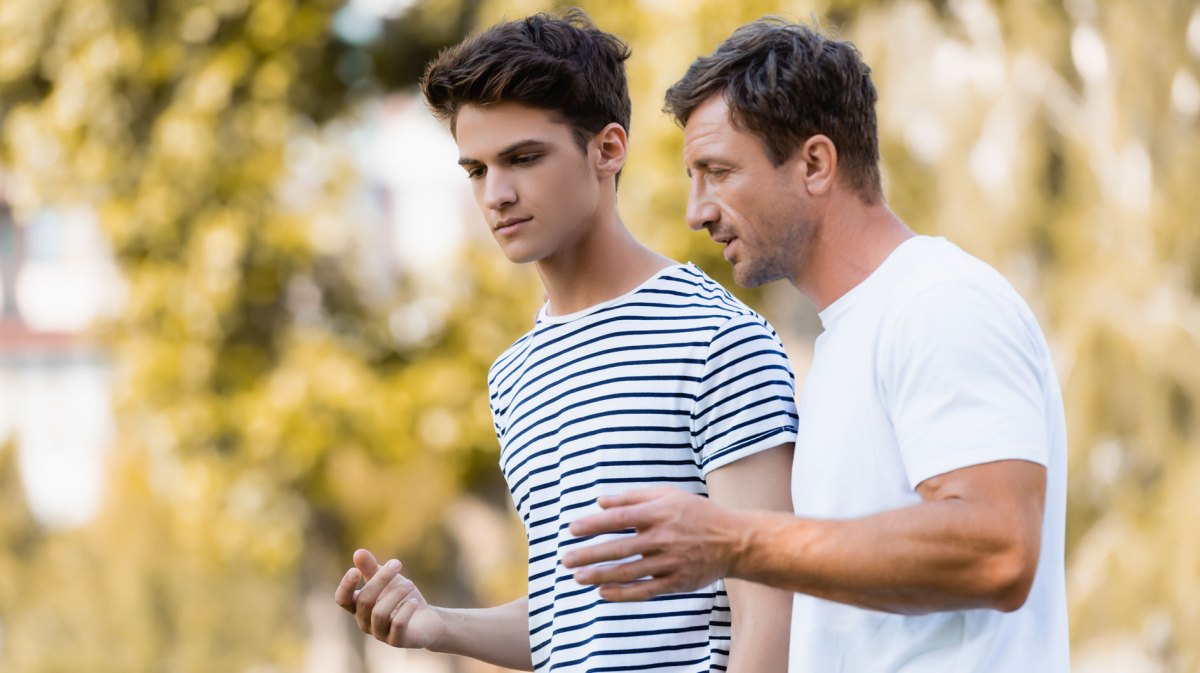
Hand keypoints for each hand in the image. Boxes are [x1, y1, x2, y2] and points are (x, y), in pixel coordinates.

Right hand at [333, 549, 446, 648]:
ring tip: (410, 584)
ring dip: (396, 594)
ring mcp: (380, 634)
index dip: (346, 586)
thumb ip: (371, 568)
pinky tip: (415, 601)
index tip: (355, 570)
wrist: (427, 620)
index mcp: (358, 607)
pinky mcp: (397, 641)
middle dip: (381, 579)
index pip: (342, 599)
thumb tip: (358, 552)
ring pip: (379, 613)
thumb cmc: (401, 598)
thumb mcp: (387, 579)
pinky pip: (397, 624)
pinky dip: (406, 609)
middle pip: (364, 601)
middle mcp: (365, 622)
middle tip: (397, 564)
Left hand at [562, 486, 742, 600]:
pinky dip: (623, 593)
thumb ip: (633, 496)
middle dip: (589, 554)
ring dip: (600, 575)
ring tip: (578, 577)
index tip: (572, 529)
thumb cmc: (696, 513)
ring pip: (629, 572)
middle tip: (565, 559)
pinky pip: (645, 591)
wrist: (734, 540)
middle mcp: (663, 537)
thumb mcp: (668, 495)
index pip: (619, 518)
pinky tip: (603, 592)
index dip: (593, 524)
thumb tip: (600, 501)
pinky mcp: (676, 582)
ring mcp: (670, 562)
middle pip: (619, 548)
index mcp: (659, 512)